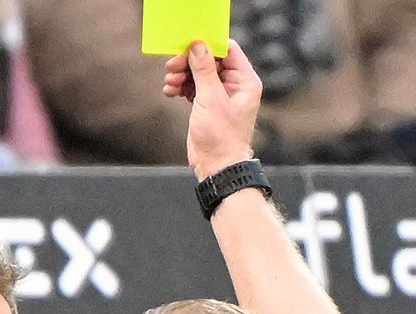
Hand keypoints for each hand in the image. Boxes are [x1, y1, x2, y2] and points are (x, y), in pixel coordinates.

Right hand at [162, 39, 261, 180]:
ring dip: (182, 75)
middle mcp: (235, 85)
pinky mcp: (208, 104)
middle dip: (189, 63)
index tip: (187, 47)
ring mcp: (221, 95)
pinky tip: (170, 91)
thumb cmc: (221, 137)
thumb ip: (203, 70)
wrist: (217, 167)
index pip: (227, 50)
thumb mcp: (210, 99)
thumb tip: (198, 46)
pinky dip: (181, 87)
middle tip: (172, 67)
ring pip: (199, 73)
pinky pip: (193, 87)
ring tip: (170, 83)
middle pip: (210, 60)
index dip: (207, 46)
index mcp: (245, 81)